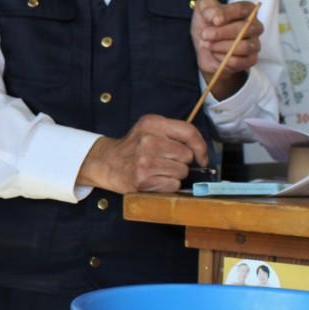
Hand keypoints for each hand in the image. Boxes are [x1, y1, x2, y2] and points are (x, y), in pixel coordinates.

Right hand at [76, 114, 208, 192]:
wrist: (107, 163)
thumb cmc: (133, 148)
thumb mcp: (150, 130)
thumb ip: (174, 134)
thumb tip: (202, 154)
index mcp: (152, 124)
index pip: (189, 132)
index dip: (201, 147)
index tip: (202, 157)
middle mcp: (148, 140)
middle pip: (186, 155)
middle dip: (180, 162)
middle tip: (164, 162)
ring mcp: (144, 161)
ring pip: (182, 172)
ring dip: (174, 175)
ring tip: (158, 171)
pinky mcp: (142, 180)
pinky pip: (173, 185)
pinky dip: (167, 185)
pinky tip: (154, 180)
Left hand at [191, 0, 262, 99]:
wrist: (203, 44)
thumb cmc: (207, 22)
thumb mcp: (202, 8)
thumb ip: (208, 7)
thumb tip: (217, 18)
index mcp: (247, 10)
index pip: (243, 9)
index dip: (228, 14)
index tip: (214, 21)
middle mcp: (255, 26)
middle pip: (246, 28)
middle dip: (222, 33)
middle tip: (205, 35)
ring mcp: (254, 43)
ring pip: (245, 47)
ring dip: (222, 47)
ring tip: (208, 45)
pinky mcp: (250, 60)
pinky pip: (240, 62)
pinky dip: (224, 60)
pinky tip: (214, 54)